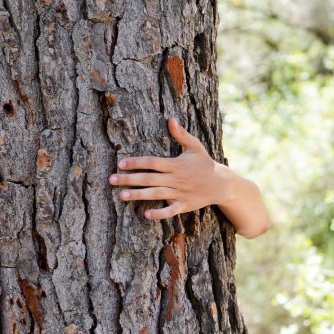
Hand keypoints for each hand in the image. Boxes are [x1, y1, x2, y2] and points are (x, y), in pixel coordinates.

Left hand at [108, 116, 234, 219]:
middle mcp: (175, 179)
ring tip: (121, 196)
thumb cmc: (204, 163)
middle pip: (149, 179)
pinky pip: (170, 211)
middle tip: (111, 180)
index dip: (136, 162)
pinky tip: (145, 214)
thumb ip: (181, 134)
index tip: (120, 163)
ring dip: (138, 195)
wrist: (222, 184)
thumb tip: (170, 119)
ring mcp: (179, 193)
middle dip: (129, 179)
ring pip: (156, 194)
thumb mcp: (195, 146)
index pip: (152, 162)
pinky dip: (159, 213)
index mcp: (175, 164)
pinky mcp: (184, 205)